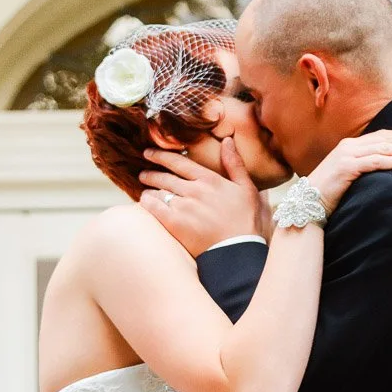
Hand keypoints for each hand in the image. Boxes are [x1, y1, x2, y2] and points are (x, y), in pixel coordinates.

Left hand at [138, 139, 263, 257]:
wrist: (238, 250)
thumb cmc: (246, 221)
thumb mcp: (247, 189)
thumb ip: (235, 164)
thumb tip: (228, 141)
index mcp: (209, 180)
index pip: (178, 162)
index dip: (161, 156)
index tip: (149, 153)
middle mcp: (194, 190)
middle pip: (164, 177)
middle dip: (151, 173)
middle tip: (143, 174)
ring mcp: (183, 207)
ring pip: (158, 192)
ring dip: (149, 189)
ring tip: (145, 190)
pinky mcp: (175, 224)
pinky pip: (154, 208)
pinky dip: (147, 203)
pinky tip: (145, 202)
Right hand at [308, 129, 391, 217]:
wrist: (306, 205)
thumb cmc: (328, 195)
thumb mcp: (348, 177)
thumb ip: (362, 168)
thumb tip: (383, 170)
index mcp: (350, 145)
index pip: (382, 136)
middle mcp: (349, 146)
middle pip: (386, 139)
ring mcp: (347, 155)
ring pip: (383, 148)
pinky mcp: (347, 167)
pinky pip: (375, 162)